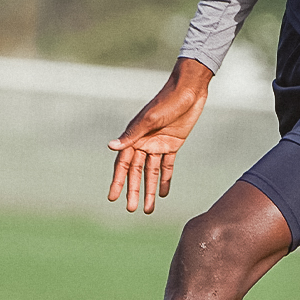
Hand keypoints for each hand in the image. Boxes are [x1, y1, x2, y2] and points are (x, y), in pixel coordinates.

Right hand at [107, 58, 214, 213]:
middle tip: (132, 209)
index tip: (112, 198)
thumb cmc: (168, 101)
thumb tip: (110, 146)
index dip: (118, 181)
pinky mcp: (173, 144)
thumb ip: (132, 135)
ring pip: (152, 172)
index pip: (123, 164)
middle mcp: (144, 142)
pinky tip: (164, 194)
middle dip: (134, 190)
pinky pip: (167, 165)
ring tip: (148, 209)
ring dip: (150, 189)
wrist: (189, 89)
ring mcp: (158, 144)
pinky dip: (166, 179)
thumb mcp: (150, 119)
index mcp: (135, 136)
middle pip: (136, 172)